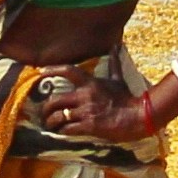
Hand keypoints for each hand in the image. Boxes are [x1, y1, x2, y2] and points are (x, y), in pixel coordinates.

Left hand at [31, 67, 168, 148]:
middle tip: (44, 113)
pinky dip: (62, 131)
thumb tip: (116, 45)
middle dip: (46, 108)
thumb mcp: (118, 80)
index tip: (39, 72)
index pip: (67, 71)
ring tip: (50, 125)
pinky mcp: (89, 126)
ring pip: (59, 116)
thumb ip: (113, 63)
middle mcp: (85, 95)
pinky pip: (68, 129)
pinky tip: (61, 132)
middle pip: (55, 100)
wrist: (138, 117)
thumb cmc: (127, 98)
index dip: (51, 70)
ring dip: (51, 122)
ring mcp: (86, 111)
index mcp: (90, 83)